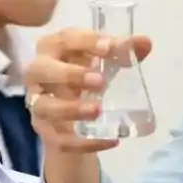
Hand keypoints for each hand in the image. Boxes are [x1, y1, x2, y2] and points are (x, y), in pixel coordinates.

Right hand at [24, 28, 152, 155]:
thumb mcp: (104, 61)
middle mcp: (38, 73)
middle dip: (69, 74)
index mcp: (53, 48)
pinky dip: (83, 142)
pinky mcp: (46, 131)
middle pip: (40, 70)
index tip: (110, 48)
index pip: (65, 39)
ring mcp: (39, 104)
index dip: (86, 42)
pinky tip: (110, 140)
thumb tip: (144, 42)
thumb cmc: (85, 76)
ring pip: (44, 107)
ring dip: (70, 109)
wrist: (71, 114)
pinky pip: (59, 140)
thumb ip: (124, 51)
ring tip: (98, 111)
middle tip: (100, 81)